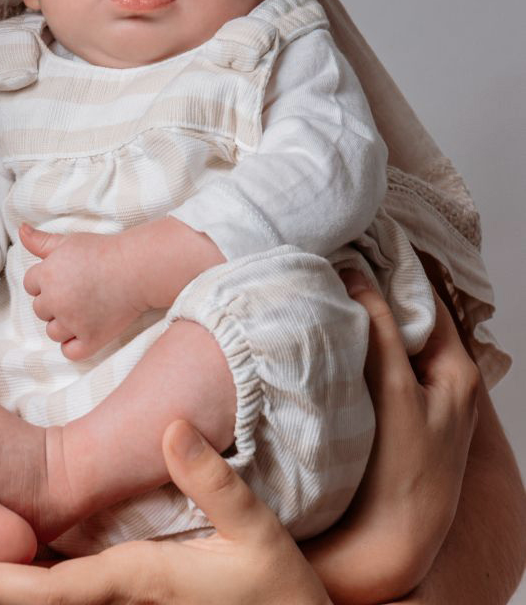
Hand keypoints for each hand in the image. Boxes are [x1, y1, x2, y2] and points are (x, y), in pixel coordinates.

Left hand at [0, 419, 331, 603]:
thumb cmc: (279, 587)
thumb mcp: (254, 527)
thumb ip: (211, 480)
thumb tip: (170, 428)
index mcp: (134, 580)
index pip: (50, 588)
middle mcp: (121, 597)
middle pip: (37, 597)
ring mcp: (130, 602)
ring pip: (53, 598)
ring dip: (5, 586)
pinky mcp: (141, 598)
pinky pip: (75, 594)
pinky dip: (39, 586)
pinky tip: (25, 570)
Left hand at [20, 225, 143, 360]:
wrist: (137, 268)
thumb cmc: (103, 251)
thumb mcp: (69, 241)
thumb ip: (41, 241)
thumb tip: (21, 230)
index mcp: (47, 275)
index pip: (31, 285)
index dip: (47, 280)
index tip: (67, 276)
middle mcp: (56, 300)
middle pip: (40, 310)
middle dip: (54, 302)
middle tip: (79, 290)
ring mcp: (73, 322)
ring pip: (53, 332)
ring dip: (63, 324)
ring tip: (85, 308)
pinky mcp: (90, 339)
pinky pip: (69, 352)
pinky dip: (74, 345)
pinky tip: (85, 331)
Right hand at [303, 270, 480, 604]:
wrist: (388, 543)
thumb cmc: (401, 474)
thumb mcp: (395, 392)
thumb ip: (379, 332)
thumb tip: (357, 276)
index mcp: (458, 368)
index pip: (426, 297)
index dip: (393, 267)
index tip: (357, 240)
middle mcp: (444, 379)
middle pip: (407, 315)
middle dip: (373, 287)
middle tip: (333, 260)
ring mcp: (419, 396)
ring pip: (390, 338)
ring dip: (361, 315)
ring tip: (325, 289)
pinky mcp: (394, 413)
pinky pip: (376, 361)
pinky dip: (356, 342)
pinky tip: (328, 333)